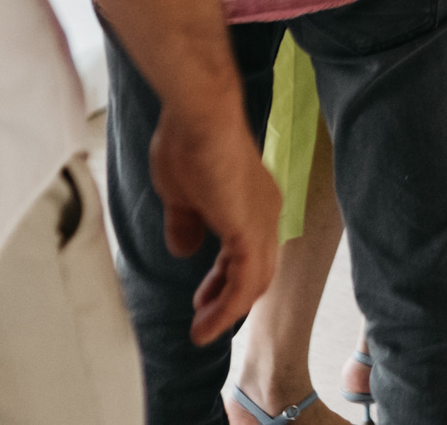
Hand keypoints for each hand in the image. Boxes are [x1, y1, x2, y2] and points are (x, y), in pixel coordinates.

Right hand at [147, 94, 281, 344]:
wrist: (198, 116)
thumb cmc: (187, 143)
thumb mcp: (181, 194)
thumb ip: (186, 223)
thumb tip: (184, 248)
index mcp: (252, 201)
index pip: (246, 251)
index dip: (224, 278)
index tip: (203, 297)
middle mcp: (265, 212)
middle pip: (255, 269)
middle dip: (228, 297)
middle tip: (203, 318)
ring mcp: (262, 221)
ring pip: (254, 281)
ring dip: (227, 311)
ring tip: (201, 331)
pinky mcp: (251, 231)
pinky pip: (245, 283)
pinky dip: (228, 308)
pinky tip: (206, 324)